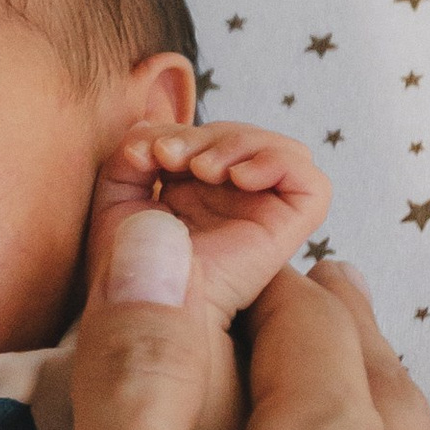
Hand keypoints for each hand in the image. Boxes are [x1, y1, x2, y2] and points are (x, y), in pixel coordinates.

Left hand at [87, 120, 328, 327]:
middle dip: (204, 134)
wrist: (145, 301)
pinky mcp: (286, 230)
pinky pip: (312, 184)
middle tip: (168, 156)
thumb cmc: (128, 259)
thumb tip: (153, 128)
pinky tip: (238, 177)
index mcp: (202, 191)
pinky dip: (278, 163)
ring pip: (281, 149)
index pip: (211, 134)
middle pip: (245, 137)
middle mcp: (238, 201)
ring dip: (238, 143)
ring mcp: (264, 214)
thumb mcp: (117, 191)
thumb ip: (135, 151)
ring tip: (199, 168)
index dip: (181, 130)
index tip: (144, 151)